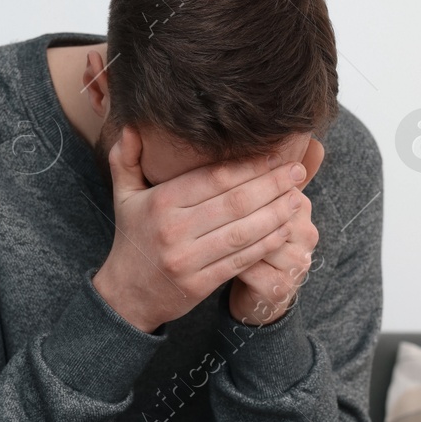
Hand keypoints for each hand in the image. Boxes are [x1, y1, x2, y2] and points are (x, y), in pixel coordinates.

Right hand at [92, 127, 307, 333]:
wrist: (126, 295)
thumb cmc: (132, 238)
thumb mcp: (123, 196)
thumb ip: (125, 158)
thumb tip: (131, 126)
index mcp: (160, 202)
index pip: (214, 178)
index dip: (249, 166)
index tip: (274, 155)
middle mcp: (174, 230)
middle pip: (234, 202)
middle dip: (271, 185)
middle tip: (296, 172)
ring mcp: (188, 259)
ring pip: (243, 231)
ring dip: (276, 214)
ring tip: (297, 198)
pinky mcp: (200, 283)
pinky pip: (241, 260)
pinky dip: (266, 244)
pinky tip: (284, 230)